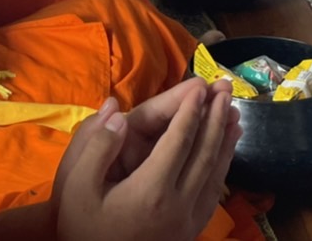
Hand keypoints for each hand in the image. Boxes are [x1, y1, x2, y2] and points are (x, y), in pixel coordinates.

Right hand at [52, 80, 238, 240]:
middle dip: (215, 117)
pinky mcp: (190, 231)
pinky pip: (214, 193)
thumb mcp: (76, 186)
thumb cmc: (82, 226)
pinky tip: (225, 153)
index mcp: (150, 190)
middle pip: (204, 153)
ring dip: (225, 140)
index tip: (200, 85)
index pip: (178, 141)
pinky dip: (223, 166)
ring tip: (235, 113)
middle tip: (225, 89)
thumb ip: (97, 146)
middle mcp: (177, 204)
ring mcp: (188, 221)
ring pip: (215, 173)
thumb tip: (118, 112)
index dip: (190, 111)